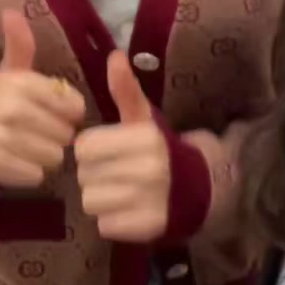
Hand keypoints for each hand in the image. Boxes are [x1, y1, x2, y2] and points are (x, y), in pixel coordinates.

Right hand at [0, 9, 85, 189]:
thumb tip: (11, 11)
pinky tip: (17, 162)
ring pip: (54, 157)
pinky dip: (31, 173)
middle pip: (65, 134)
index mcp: (20, 83)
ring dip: (46, 156)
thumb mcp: (11, 72)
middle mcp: (8, 108)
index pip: (74, 107)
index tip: (51, 111)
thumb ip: (19, 45)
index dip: (68, 113)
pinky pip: (36, 175)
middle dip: (56, 136)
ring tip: (28, 146)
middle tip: (37, 131)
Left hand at [74, 51, 170, 242]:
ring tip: (120, 192)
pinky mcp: (148, 228)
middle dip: (94, 174)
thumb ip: (126, 90)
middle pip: (84, 175)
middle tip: (116, 173)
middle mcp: (149, 169)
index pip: (83, 147)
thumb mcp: (144, 119)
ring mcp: (150, 200)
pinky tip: (128, 211)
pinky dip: (112, 221)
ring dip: (100, 199)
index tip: (108, 151)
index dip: (91, 149)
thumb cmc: (161, 149)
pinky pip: (104, 225)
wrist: (201, 188)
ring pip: (91, 202)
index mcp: (144, 138)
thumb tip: (114, 56)